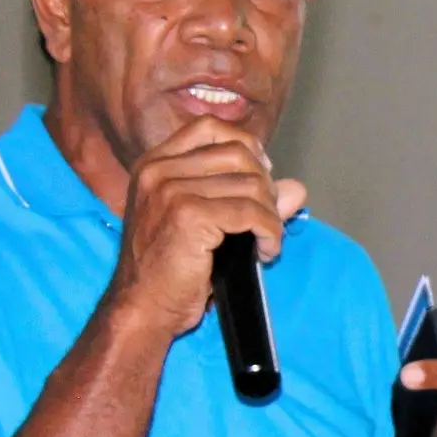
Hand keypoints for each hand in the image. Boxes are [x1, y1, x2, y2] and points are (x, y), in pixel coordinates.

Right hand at [106, 117, 306, 337]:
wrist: (141, 308)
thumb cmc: (168, 271)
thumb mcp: (204, 224)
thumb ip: (245, 198)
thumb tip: (296, 188)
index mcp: (154, 164)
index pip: (210, 128)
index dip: (246, 147)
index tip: (261, 176)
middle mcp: (158, 170)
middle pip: (237, 152)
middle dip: (264, 185)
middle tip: (267, 219)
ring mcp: (170, 190)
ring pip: (249, 183)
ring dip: (271, 214)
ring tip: (267, 240)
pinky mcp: (188, 215)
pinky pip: (250, 212)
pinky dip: (269, 232)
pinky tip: (267, 252)